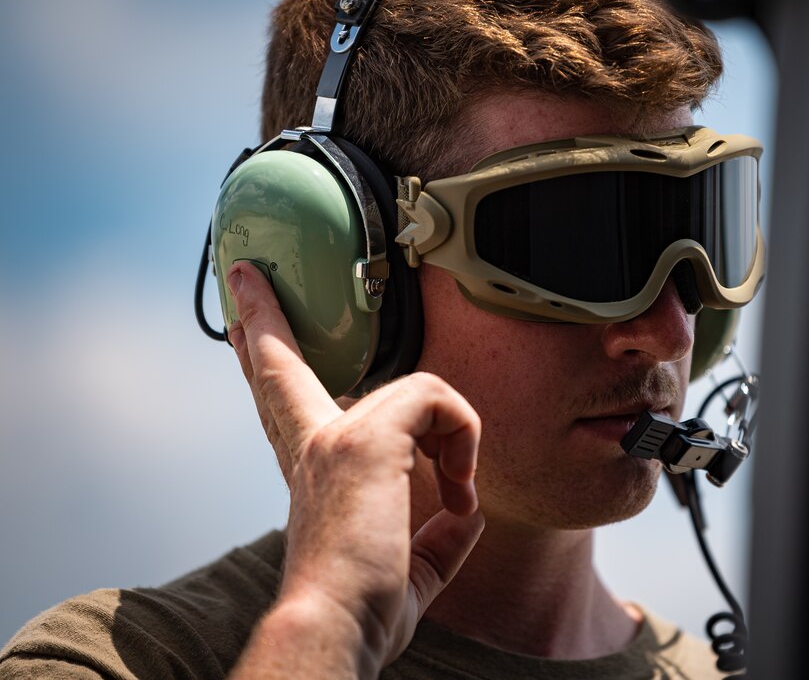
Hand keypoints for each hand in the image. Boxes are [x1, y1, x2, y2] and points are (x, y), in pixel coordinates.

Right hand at [225, 261, 484, 677]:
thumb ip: (434, 538)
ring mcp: (335, 438)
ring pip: (415, 385)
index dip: (263, 359)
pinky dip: (465, 440)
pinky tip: (460, 488)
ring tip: (457, 486)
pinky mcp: (367, 442)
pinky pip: (439, 401)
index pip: (284, 404)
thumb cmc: (357, 613)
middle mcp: (312, 446)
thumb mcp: (404, 570)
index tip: (242, 323)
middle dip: (265, 318)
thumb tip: (467, 516)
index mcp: (311, 472)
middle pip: (282, 368)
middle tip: (248, 278)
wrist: (331, 629)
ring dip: (455, 430)